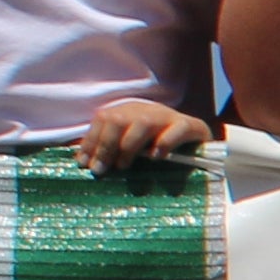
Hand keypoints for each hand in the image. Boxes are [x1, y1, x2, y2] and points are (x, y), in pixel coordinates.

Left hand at [75, 95, 214, 172]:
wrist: (198, 141)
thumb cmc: (159, 147)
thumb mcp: (130, 145)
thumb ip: (108, 148)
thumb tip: (81, 159)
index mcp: (129, 110)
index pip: (104, 118)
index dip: (91, 141)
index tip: (83, 164)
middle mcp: (146, 109)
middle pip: (119, 119)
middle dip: (106, 146)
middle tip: (101, 170)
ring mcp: (168, 116)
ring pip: (144, 123)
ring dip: (129, 146)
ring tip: (124, 166)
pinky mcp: (191, 126)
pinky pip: (177, 129)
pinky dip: (165, 142)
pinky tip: (156, 157)